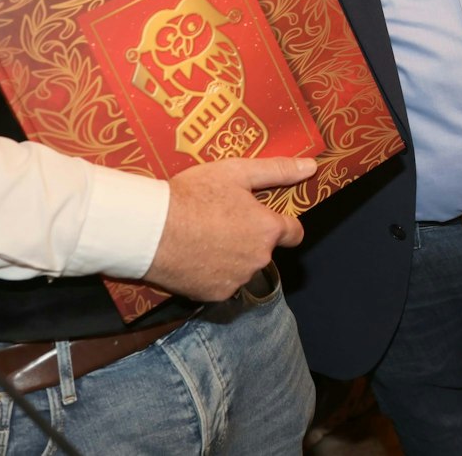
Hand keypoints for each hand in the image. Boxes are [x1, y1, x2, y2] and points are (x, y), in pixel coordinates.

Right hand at [144, 156, 315, 300]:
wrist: (151, 230)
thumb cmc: (193, 196)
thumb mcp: (236, 172)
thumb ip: (277, 171)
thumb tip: (310, 166)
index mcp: (267, 229)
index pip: (294, 233)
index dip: (284, 225)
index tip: (268, 219)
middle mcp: (259, 259)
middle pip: (263, 249)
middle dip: (249, 237)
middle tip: (220, 220)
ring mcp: (237, 279)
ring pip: (242, 267)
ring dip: (231, 256)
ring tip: (203, 237)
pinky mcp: (214, 295)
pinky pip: (221, 284)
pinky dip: (211, 273)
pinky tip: (194, 257)